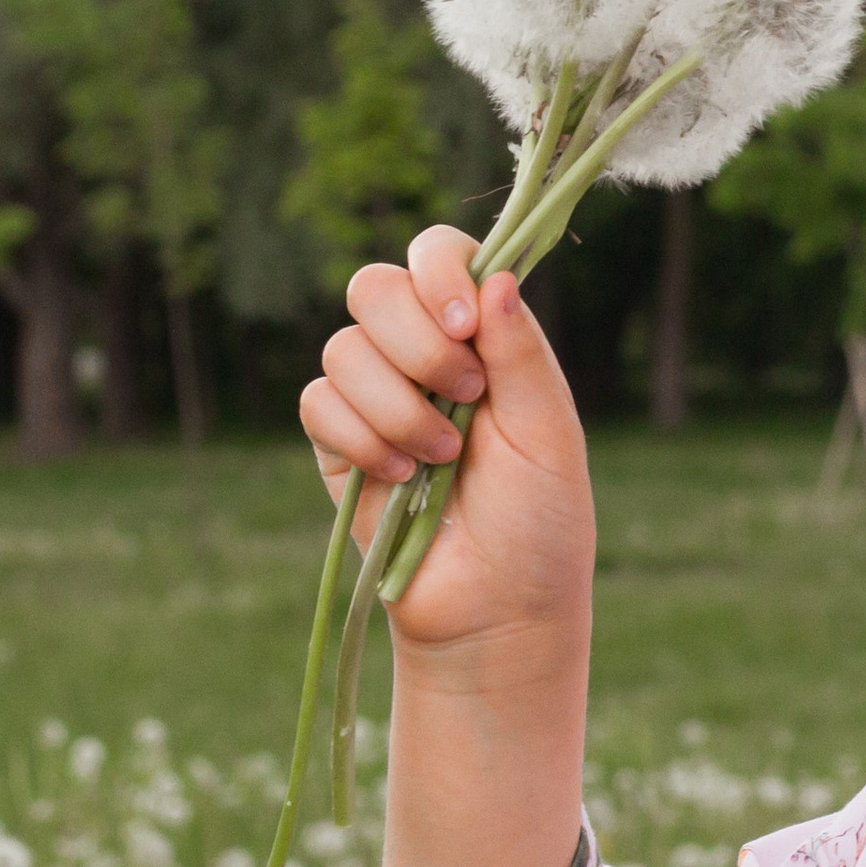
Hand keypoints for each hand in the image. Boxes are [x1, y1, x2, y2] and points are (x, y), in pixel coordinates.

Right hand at [300, 227, 594, 670]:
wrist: (495, 610)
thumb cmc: (538, 523)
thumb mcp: (548, 433)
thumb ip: (521, 353)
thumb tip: (497, 276)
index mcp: (483, 336)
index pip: (439, 256)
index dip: (439, 273)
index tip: (464, 324)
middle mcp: (423, 354)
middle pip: (374, 287)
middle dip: (415, 343)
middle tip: (463, 397)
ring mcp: (375, 396)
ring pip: (343, 349)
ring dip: (396, 407)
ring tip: (439, 461)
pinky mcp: (336, 445)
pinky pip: (317, 404)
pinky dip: (359, 440)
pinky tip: (397, 479)